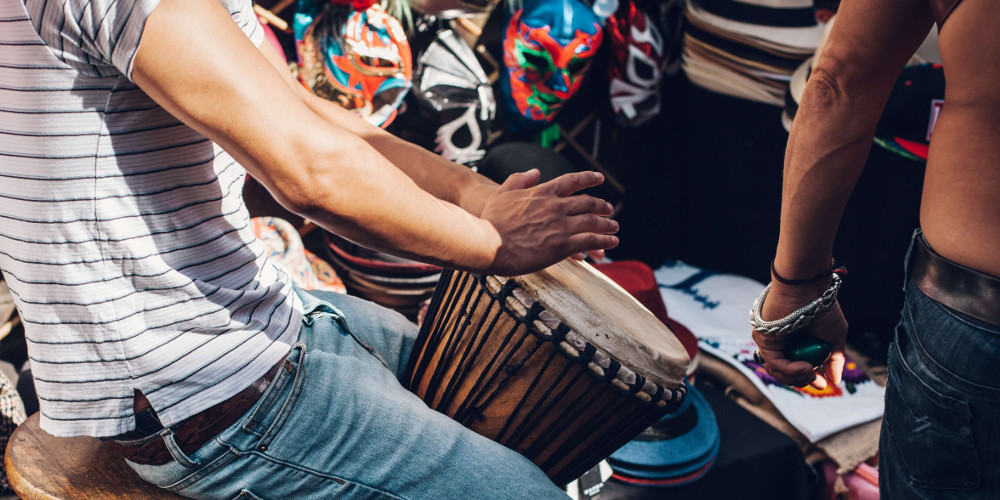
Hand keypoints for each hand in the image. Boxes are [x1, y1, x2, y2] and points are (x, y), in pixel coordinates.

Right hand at [479, 169, 618, 275]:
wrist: (488, 243)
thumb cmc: (490, 221)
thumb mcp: (501, 193)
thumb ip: (519, 179)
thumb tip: (534, 171)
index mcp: (543, 192)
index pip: (572, 181)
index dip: (588, 178)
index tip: (599, 178)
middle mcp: (556, 206)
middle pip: (587, 202)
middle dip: (601, 205)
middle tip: (609, 209)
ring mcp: (561, 226)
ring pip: (593, 222)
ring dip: (607, 224)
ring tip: (614, 227)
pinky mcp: (562, 245)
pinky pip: (590, 241)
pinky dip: (603, 241)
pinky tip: (610, 243)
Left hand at [751, 281, 847, 388]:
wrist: (807, 290)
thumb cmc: (822, 308)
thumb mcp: (834, 337)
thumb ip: (834, 359)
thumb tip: (835, 381)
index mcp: (798, 342)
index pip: (797, 367)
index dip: (809, 378)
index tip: (823, 384)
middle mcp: (783, 343)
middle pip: (786, 373)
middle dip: (802, 380)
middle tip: (817, 380)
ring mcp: (771, 342)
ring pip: (778, 371)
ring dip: (796, 377)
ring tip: (810, 371)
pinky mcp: (763, 340)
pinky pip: (774, 363)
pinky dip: (791, 369)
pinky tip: (806, 367)